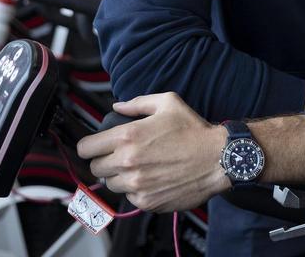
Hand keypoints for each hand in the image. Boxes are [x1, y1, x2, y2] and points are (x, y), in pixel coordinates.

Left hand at [76, 92, 229, 211]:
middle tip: (118, 156)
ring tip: (137, 167)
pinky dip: (136, 190)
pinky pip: (129, 197)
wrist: (217, 159)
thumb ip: (137, 103)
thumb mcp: (167, 103)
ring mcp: (137, 185)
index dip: (89, 146)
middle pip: (95, 169)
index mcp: (128, 136)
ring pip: (111, 185)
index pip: (86, 148)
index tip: (95, 147)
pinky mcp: (148, 201)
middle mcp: (128, 162)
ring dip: (119, 177)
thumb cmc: (193, 130)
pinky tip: (151, 178)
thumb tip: (116, 106)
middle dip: (103, 161)